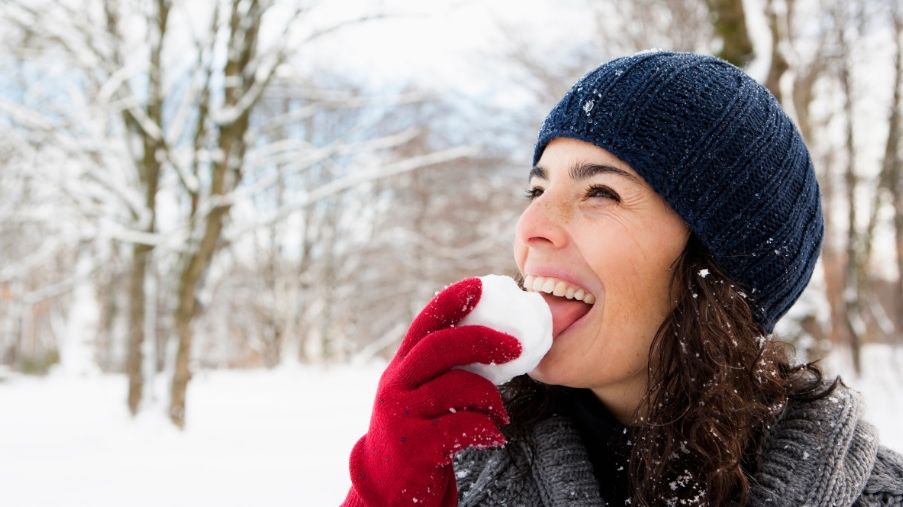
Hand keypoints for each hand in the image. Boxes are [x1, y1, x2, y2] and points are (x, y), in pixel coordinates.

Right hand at [342, 277, 521, 505]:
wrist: (387, 484)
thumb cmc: (418, 431)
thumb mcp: (420, 393)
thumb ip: (444, 368)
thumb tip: (499, 338)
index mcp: (402, 365)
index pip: (426, 321)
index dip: (453, 299)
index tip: (483, 284)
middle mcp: (396, 383)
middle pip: (439, 346)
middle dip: (483, 340)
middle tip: (516, 348)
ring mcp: (401, 414)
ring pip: (456, 386)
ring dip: (491, 398)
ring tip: (501, 413)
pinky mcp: (414, 447)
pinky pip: (460, 427)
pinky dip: (486, 429)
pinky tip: (494, 437)